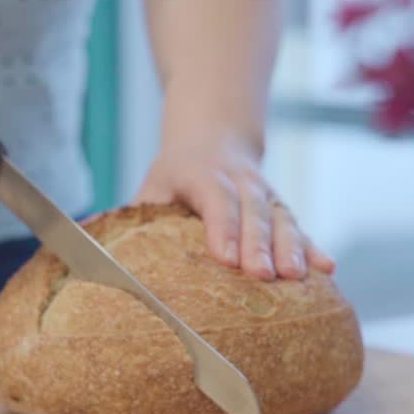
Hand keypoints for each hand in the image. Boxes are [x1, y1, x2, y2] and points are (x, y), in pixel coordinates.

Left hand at [132, 133, 334, 280]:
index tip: (224, 259)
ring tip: (298, 277)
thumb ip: (127, 216)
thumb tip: (86, 245)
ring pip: (282, 219)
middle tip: (262, 276)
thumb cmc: (175, 175)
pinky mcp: (282, 209)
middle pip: (252, 212)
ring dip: (292, 248)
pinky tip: (327, 269)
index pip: (214, 200)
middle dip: (259, 245)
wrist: (216, 136)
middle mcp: (239, 181)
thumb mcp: (150, 186)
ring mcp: (265, 194)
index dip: (221, 228)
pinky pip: (300, 228)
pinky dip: (314, 247)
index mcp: (202, 175)